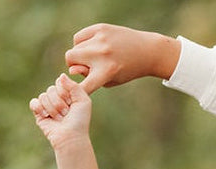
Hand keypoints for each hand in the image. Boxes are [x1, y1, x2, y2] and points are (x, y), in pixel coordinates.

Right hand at [30, 73, 91, 150]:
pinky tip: (46, 115)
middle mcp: (57, 98)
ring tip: (59, 119)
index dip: (64, 92)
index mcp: (67, 94)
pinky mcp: (39, 114)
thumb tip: (61, 76)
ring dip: (52, 109)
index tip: (71, 103)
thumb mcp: (83, 100)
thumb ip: (74, 85)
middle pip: (50, 89)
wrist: (71, 137)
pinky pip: (33, 103)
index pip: (59, 82)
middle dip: (59, 102)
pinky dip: (39, 108)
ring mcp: (47, 106)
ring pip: (43, 96)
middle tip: (66, 114)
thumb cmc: (80, 121)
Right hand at [66, 24, 180, 91]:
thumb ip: (89, 78)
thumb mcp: (110, 80)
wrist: (146, 51)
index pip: (82, 86)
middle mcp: (102, 54)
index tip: (73, 92)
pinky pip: (78, 37)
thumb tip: (71, 70)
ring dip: (79, 54)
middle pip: (70, 58)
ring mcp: (100, 39)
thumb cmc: (126, 70)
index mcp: (106, 72)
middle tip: (85, 68)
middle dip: (74, 65)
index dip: (74, 90)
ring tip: (92, 58)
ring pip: (74, 47)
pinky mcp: (100, 28)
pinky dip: (81, 43)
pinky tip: (92, 47)